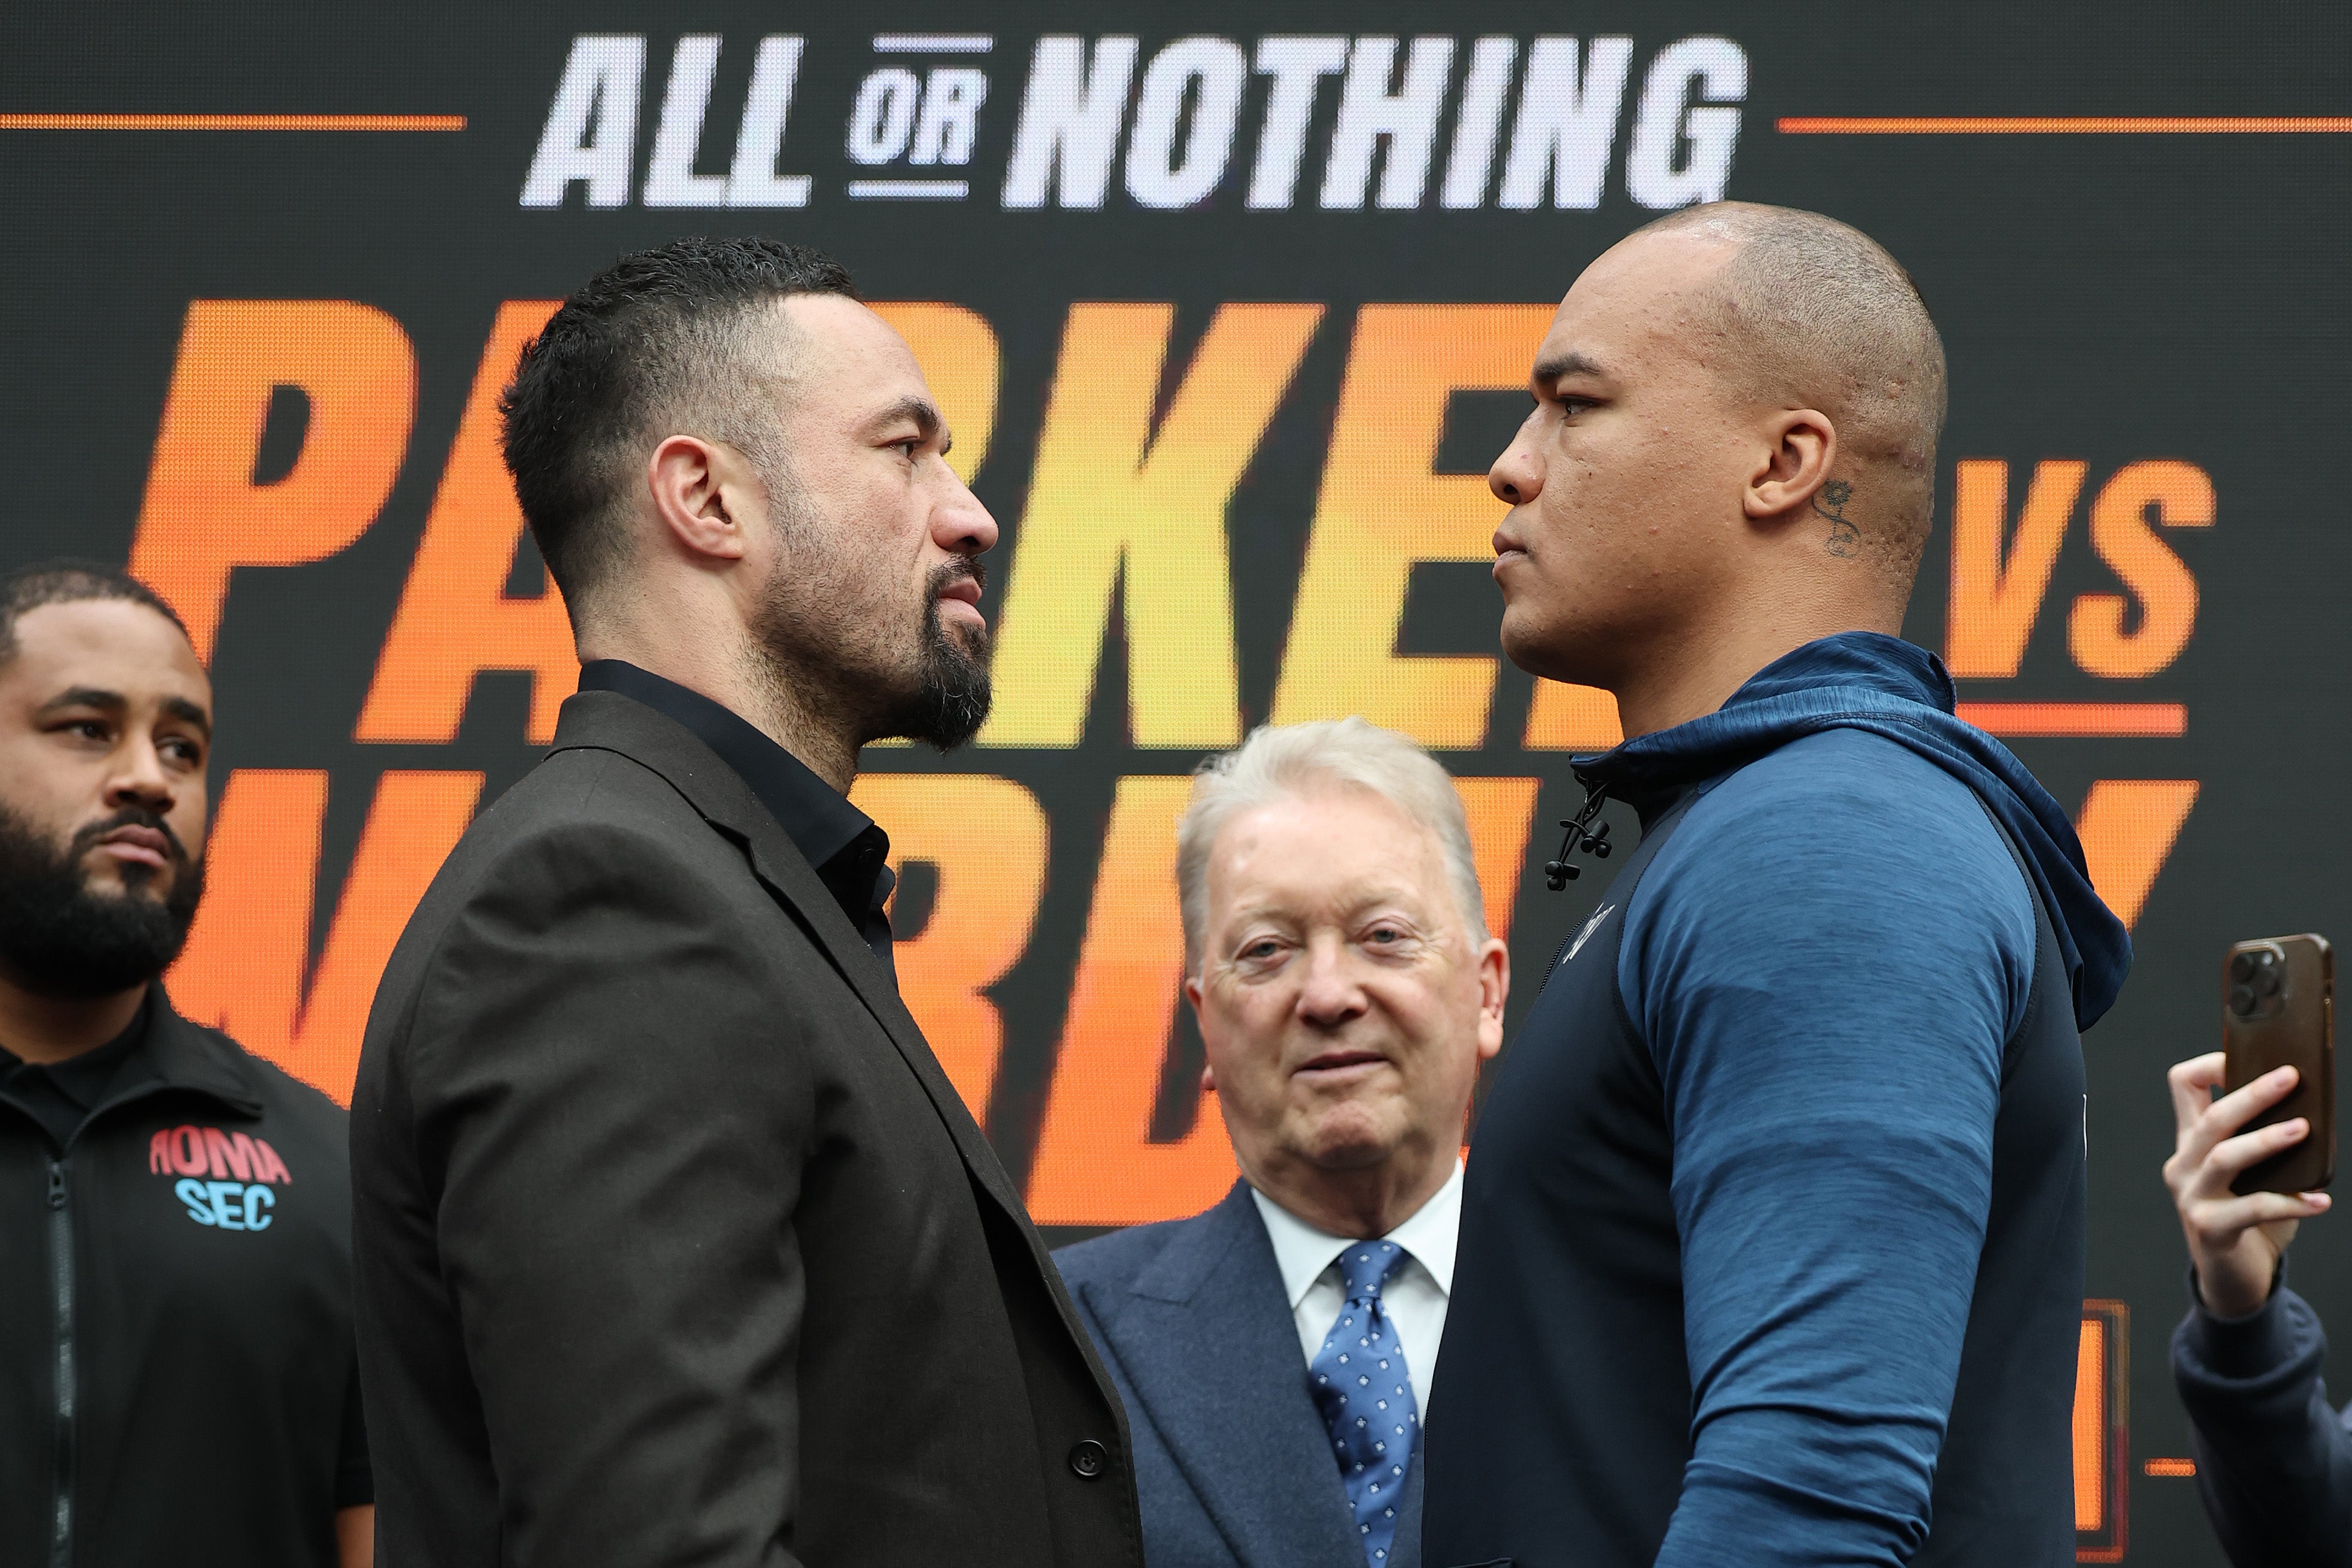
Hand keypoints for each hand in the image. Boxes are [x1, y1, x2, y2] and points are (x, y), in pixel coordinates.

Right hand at [2163, 1052, 2331, 1317]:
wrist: (2233, 1278)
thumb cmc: (2249, 1217)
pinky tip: (2319, 1202)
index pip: (2183, 1084)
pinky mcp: (2210, 1228)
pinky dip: (2290, 1203)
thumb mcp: (2251, 1173)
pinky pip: (2253, 1209)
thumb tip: (2313, 1111)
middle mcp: (2185, 1163)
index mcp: (2192, 1141)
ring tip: (2303, 1130)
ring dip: (2266, 1140)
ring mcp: (2193, 1196)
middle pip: (2212, 1117)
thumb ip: (2265, 1145)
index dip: (2211, 1064)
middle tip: (2290, 1078)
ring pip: (2225, 1156)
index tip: (2246, 1058)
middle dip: (2252, 1094)